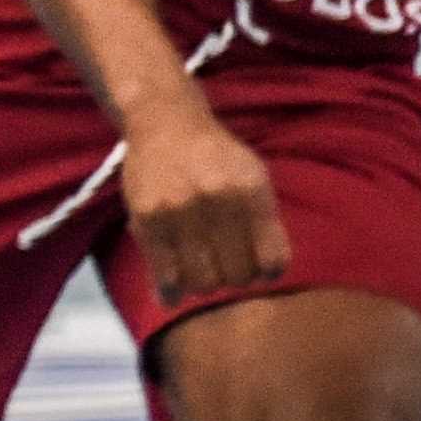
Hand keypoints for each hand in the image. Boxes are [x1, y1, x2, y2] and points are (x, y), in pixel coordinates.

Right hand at [123, 102, 288, 305]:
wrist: (167, 125)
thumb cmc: (217, 158)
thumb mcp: (255, 177)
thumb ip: (267, 222)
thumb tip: (272, 273)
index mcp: (252, 190)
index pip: (271, 259)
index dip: (268, 272)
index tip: (261, 269)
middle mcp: (218, 199)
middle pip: (237, 275)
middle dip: (237, 278)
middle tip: (230, 269)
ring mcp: (180, 210)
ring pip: (202, 281)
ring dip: (206, 285)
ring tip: (204, 273)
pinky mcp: (148, 219)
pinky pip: (165, 274)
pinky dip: (171, 292)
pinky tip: (174, 294)